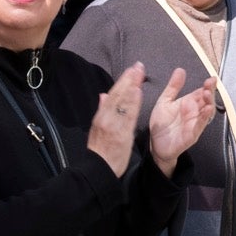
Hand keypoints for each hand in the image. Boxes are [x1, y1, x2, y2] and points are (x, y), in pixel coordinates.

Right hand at [89, 62, 145, 176]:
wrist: (100, 169)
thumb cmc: (100, 150)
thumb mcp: (96, 129)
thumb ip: (101, 110)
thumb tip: (103, 95)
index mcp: (100, 116)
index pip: (112, 95)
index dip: (122, 82)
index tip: (131, 70)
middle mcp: (106, 118)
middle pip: (118, 96)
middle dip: (129, 80)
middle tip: (138, 66)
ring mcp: (113, 125)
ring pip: (123, 103)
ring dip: (131, 87)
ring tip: (139, 74)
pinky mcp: (121, 134)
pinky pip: (128, 116)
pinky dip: (132, 103)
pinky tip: (138, 93)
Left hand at [147, 67, 216, 175]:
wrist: (155, 144)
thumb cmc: (162, 124)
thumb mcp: (165, 101)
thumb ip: (173, 87)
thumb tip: (180, 70)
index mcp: (189, 103)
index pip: (202, 92)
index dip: (208, 85)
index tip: (211, 78)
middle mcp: (194, 112)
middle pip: (207, 101)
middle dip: (210, 92)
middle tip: (209, 85)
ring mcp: (195, 123)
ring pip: (207, 113)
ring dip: (209, 103)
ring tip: (208, 94)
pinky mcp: (192, 134)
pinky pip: (200, 126)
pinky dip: (204, 118)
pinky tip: (205, 111)